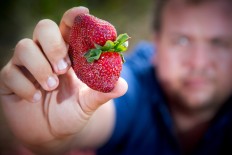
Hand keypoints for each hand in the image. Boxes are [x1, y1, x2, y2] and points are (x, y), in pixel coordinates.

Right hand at [0, 6, 126, 152]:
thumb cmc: (71, 113)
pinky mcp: (10, 80)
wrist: (51, 134)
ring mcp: (26, 66)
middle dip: (54, 45)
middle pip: (44, 28)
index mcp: (67, 54)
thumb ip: (102, 93)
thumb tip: (123, 85)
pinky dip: (24, 86)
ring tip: (52, 86)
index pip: (68, 27)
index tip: (83, 14)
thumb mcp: (87, 103)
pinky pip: (9, 73)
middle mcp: (45, 54)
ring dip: (40, 67)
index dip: (74, 18)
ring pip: (23, 47)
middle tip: (64, 68)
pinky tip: (35, 99)